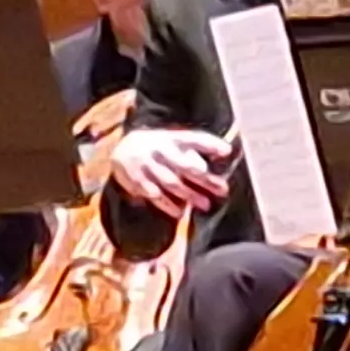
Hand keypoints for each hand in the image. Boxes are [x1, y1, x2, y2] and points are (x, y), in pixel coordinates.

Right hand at [108, 126, 236, 215]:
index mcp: (171, 138)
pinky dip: (167, 204)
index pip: (194, 139)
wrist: (122, 149)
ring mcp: (147, 165)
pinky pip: (154, 194)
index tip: (227, 151)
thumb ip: (200, 144)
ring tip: (205, 205)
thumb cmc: (159, 147)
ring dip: (189, 194)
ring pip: (170, 181)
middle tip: (222, 189)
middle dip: (204, 178)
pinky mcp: (137, 180)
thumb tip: (227, 151)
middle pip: (184, 165)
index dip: (210, 144)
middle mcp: (160, 149)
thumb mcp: (176, 140)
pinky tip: (180, 212)